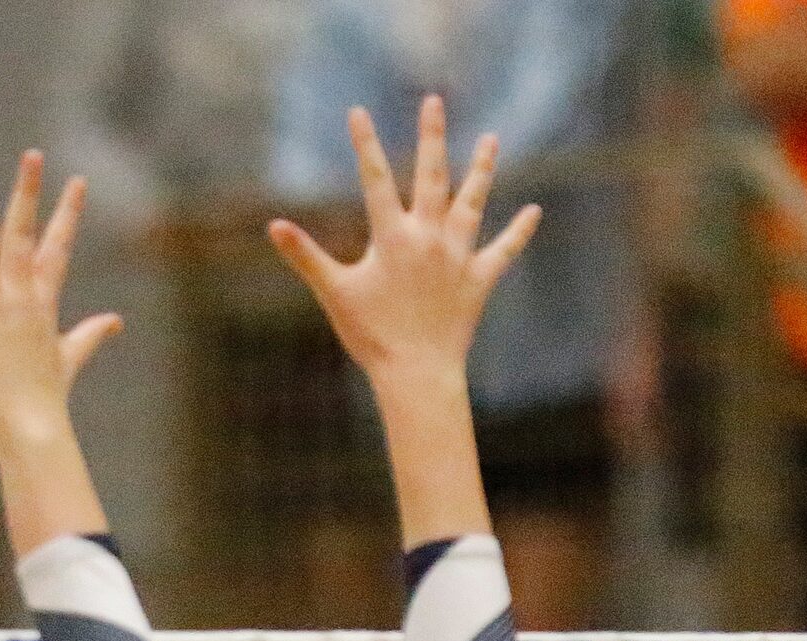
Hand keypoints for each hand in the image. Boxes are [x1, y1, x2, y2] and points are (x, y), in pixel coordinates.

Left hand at [0, 153, 122, 453]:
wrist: (33, 427)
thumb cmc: (47, 398)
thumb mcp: (70, 358)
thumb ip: (90, 334)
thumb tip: (115, 322)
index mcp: (42, 302)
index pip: (58, 248)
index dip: (67, 214)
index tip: (77, 181)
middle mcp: (20, 297)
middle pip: (24, 235)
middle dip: (29, 193)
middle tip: (33, 155)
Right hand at [267, 96, 539, 395]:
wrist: (416, 372)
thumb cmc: (370, 336)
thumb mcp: (333, 293)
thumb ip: (305, 255)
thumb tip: (274, 226)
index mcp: (393, 237)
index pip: (376, 180)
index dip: (365, 145)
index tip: (358, 112)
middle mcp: (430, 237)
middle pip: (433, 176)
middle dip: (432, 136)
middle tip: (434, 102)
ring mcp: (458, 255)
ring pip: (473, 202)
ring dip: (482, 169)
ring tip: (490, 139)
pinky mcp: (479, 279)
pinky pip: (503, 250)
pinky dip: (518, 232)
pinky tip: (532, 212)